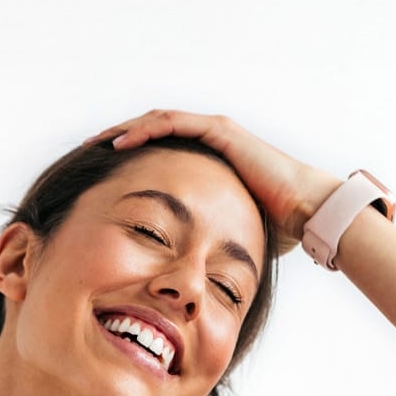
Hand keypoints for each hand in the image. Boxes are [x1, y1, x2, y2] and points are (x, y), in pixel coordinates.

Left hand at [82, 108, 339, 252]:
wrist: (307, 214)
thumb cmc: (276, 229)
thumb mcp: (227, 233)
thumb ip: (208, 238)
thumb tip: (188, 273)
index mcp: (209, 162)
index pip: (159, 151)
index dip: (130, 158)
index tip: (102, 173)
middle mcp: (210, 141)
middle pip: (152, 132)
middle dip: (118, 138)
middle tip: (88, 151)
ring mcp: (216, 132)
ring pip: (157, 122)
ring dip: (124, 130)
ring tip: (96, 143)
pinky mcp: (220, 132)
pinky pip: (173, 124)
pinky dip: (145, 131)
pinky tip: (119, 143)